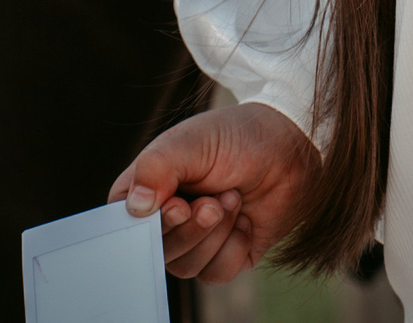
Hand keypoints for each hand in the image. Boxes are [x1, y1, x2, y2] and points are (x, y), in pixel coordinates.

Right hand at [111, 103, 319, 284]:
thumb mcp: (193, 141)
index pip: (123, 225)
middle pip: (157, 252)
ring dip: (214, 235)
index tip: (178, 206)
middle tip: (213, 202)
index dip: (147, 226)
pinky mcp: (226, 256)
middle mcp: (168, 220)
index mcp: (149, 190)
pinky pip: (216, 274)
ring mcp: (197, 240)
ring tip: (232, 198)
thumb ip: (157, 167)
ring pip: (186, 267)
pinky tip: (245, 219)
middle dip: (190, 229)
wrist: (290, 147)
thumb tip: (135, 206)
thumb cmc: (237, 137)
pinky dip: (234, 247)